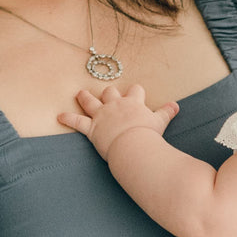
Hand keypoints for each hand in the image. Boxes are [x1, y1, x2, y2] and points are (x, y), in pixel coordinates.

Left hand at [58, 84, 179, 161]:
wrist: (134, 145)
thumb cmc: (149, 135)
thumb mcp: (160, 122)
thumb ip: (167, 112)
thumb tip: (177, 105)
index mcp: (133, 103)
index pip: (135, 90)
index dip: (135, 92)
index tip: (136, 94)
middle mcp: (115, 105)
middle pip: (110, 91)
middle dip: (109, 93)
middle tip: (107, 95)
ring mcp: (102, 115)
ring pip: (90, 101)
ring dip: (84, 97)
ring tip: (79, 94)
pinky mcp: (92, 128)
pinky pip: (77, 121)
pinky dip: (67, 119)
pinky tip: (59, 116)